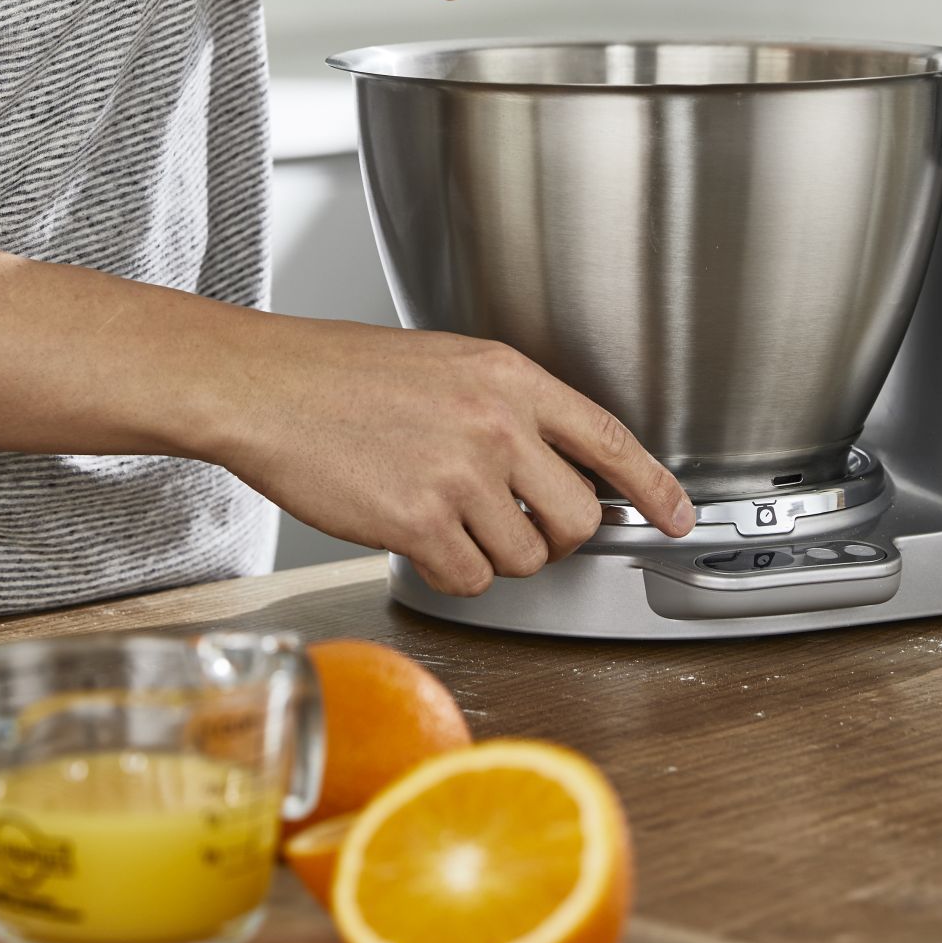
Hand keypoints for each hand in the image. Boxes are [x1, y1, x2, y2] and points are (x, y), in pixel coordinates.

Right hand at [204, 316, 693, 594]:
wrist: (263, 388)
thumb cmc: (337, 375)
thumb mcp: (442, 363)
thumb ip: (504, 405)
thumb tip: (551, 462)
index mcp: (507, 375)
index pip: (609, 438)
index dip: (654, 487)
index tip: (678, 516)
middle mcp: (495, 422)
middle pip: (577, 517)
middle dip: (553, 536)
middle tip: (514, 526)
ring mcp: (460, 474)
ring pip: (525, 557)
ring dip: (491, 554)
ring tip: (442, 518)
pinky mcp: (420, 522)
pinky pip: (470, 579)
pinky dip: (446, 571)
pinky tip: (412, 535)